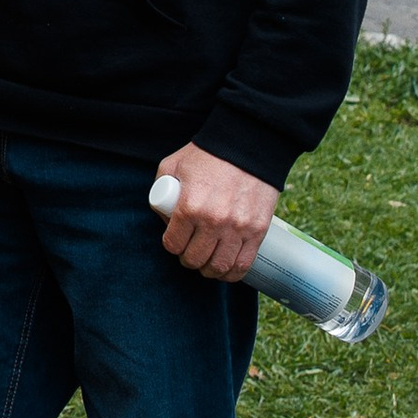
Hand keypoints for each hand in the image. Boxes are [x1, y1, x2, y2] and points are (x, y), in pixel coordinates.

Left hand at [153, 142, 278, 283]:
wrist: (247, 145)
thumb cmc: (208, 155)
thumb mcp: (173, 165)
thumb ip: (160, 188)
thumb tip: (163, 218)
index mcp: (189, 206)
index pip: (173, 244)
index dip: (171, 245)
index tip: (174, 241)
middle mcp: (213, 221)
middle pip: (195, 259)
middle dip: (188, 259)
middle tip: (190, 252)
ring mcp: (238, 228)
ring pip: (219, 266)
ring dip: (209, 270)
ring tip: (207, 263)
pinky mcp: (258, 231)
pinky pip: (243, 264)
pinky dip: (232, 273)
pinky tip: (226, 269)